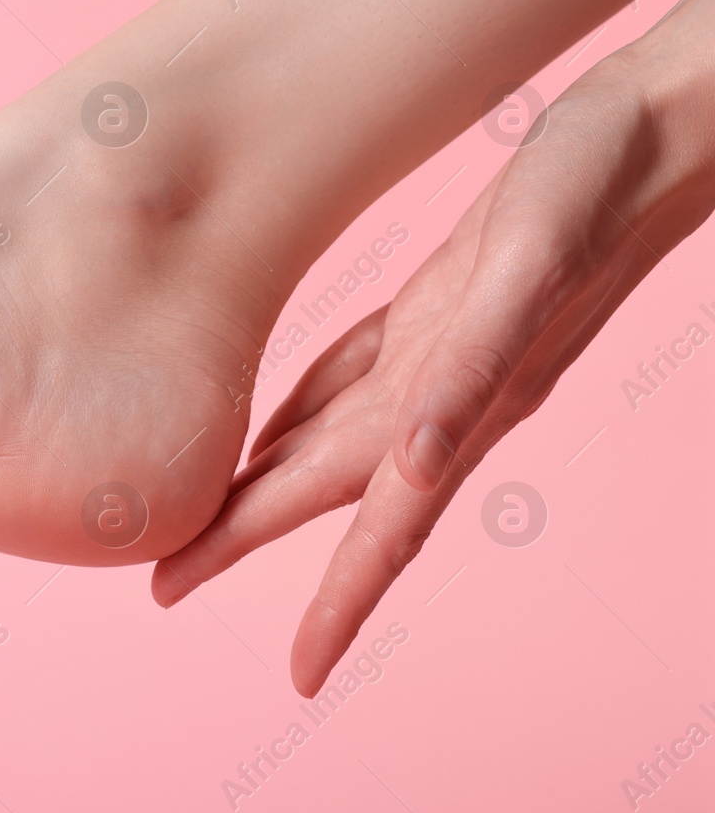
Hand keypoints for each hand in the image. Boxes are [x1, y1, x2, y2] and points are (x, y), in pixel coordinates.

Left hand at [151, 0, 714, 695]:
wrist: (647, 136)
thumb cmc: (591, 192)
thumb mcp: (527, 270)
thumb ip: (477, 366)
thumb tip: (417, 459)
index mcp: (459, 406)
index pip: (378, 528)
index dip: (337, 605)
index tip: (299, 676)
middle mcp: (444, 398)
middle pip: (325, 491)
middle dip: (246, 541)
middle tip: (165, 587)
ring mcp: (440, 360)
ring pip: (334, 444)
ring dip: (270, 491)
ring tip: (205, 528)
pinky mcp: (437, 313)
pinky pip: (353, 380)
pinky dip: (306, 413)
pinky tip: (278, 430)